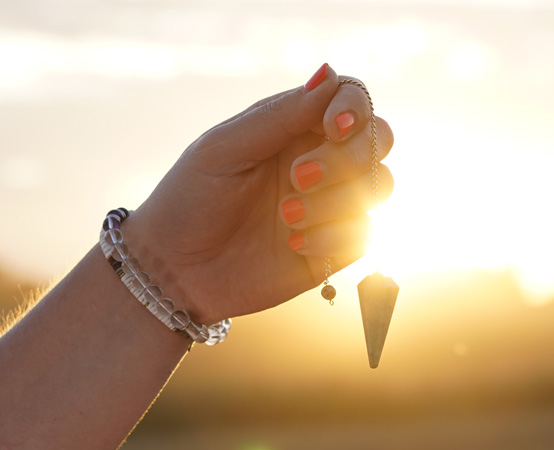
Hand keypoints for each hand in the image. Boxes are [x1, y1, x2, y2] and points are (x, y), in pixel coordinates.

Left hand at [124, 64, 393, 322]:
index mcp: (294, 127)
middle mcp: (320, 161)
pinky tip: (294, 245)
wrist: (175, 270)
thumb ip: (279, 115)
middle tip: (299, 177)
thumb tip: (329, 74)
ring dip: (338, 199)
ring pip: (378, 186)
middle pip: (378, 140)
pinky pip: (363, 233)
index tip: (333, 128)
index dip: (355, 109)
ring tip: (288, 214)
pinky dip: (332, 235)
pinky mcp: (333, 248)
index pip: (351, 100)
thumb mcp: (225, 149)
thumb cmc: (190, 199)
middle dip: (349, 157)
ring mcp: (329, 205)